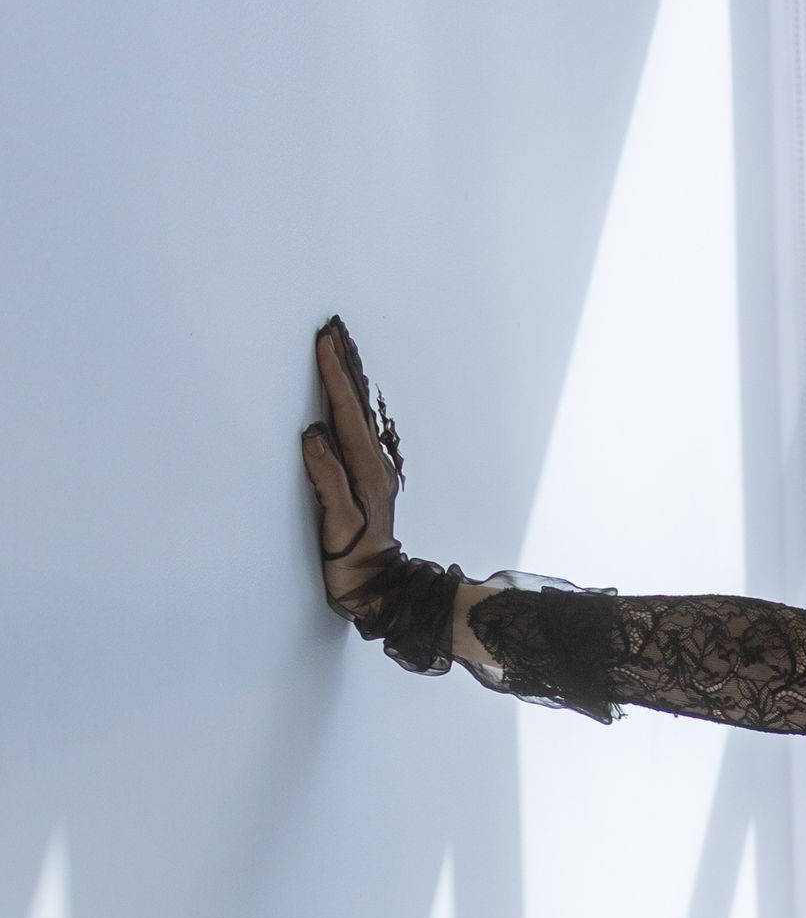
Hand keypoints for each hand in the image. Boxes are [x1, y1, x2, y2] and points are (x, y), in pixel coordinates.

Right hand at [301, 317, 403, 616]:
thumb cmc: (353, 562)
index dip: (334, 376)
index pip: (346, 412)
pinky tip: (346, 392)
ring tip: (340, 347)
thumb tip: (314, 435)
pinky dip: (350, 400)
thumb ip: (328, 481)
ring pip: (359, 412)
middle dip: (345, 365)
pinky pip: (356, 425)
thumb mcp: (338, 525)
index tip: (324, 343)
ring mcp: (373, 469)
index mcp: (366, 471)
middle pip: (357, 404)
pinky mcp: (367, 476)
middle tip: (334, 328)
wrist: (378, 588)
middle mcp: (374, 465)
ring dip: (350, 378)